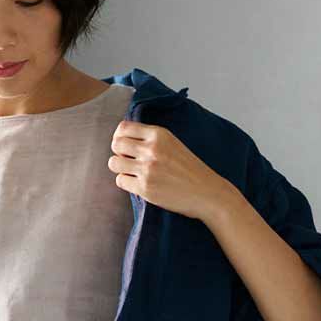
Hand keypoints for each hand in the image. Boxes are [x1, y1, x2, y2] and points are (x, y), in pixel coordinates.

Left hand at [108, 122, 232, 223]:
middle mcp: (151, 149)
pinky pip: (120, 181)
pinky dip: (126, 183)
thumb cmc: (190, 170)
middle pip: (116, 144)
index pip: (124, 128)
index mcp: (159, 134)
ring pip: (114, 163)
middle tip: (127, 160)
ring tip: (132, 173)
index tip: (124, 146)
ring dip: (120, 168)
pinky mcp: (145, 188)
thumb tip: (123, 140)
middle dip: (118, 152)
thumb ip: (151, 139)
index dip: (119, 137)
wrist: (206, 192)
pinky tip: (138, 184)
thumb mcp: (172, 144)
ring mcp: (147, 169)